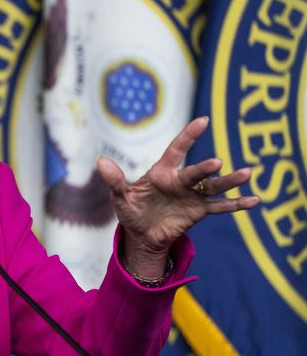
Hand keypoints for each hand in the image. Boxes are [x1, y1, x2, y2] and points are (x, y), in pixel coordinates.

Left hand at [96, 117, 258, 277]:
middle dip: (205, 168)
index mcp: (162, 173)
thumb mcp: (120, 197)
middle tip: (216, 163)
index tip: (202, 121)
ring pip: (214, 186)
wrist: (141, 235)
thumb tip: (101, 161)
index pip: (176, 150)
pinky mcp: (199, 211)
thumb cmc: (132, 211)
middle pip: (196, 172)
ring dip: (230, 182)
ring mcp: (192, 195)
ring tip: (247, 173)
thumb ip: (114, 180)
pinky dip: (236, 204)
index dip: (188, 136)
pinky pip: (220, 207)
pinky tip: (254, 200)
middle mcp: (181, 181)